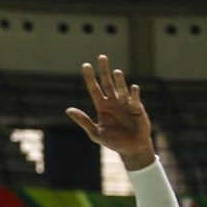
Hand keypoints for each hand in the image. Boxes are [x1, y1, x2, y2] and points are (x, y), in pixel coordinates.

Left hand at [65, 55, 153, 169]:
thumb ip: (83, 121)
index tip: (86, 65)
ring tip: (116, 72)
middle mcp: (113, 102)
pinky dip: (133, 93)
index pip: (94, 88)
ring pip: (121, 88)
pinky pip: (134, 98)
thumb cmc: (113, 142)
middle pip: (107, 82)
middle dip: (104, 70)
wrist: (131, 149)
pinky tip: (132, 88)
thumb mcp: (95, 133)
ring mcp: (125, 103)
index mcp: (102, 106)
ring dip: (119, 81)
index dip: (90, 77)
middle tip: (102, 57)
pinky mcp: (137, 108)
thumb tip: (68, 110)